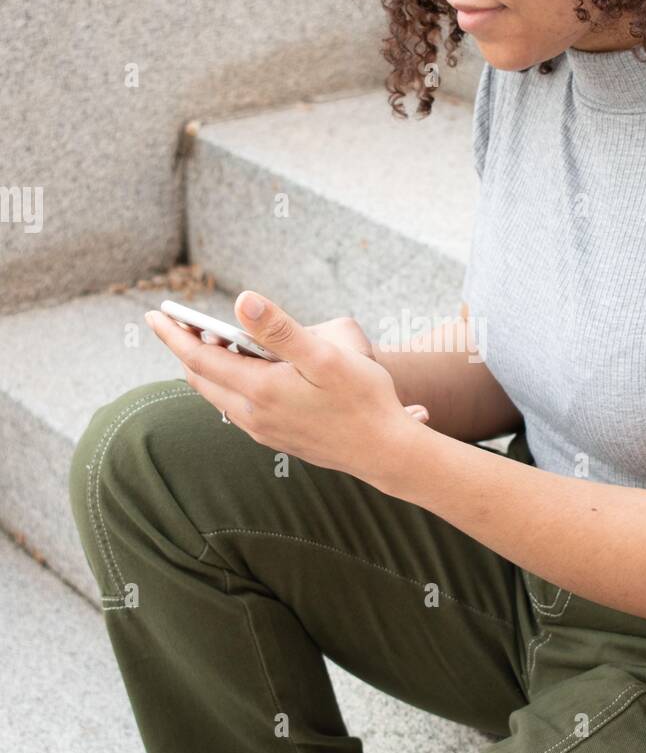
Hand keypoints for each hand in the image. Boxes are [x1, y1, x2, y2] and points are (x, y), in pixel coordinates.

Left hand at [144, 292, 425, 486]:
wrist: (385, 452)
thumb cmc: (363, 399)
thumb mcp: (325, 356)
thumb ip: (281, 330)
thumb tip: (242, 300)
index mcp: (260, 390)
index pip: (200, 358)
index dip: (174, 334)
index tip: (154, 315)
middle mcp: (254, 414)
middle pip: (203, 378)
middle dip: (185, 349)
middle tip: (174, 323)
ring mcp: (264, 430)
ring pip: (219, 395)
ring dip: (208, 367)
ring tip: (207, 341)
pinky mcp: (278, 437)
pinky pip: (237, 407)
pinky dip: (229, 383)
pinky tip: (244, 372)